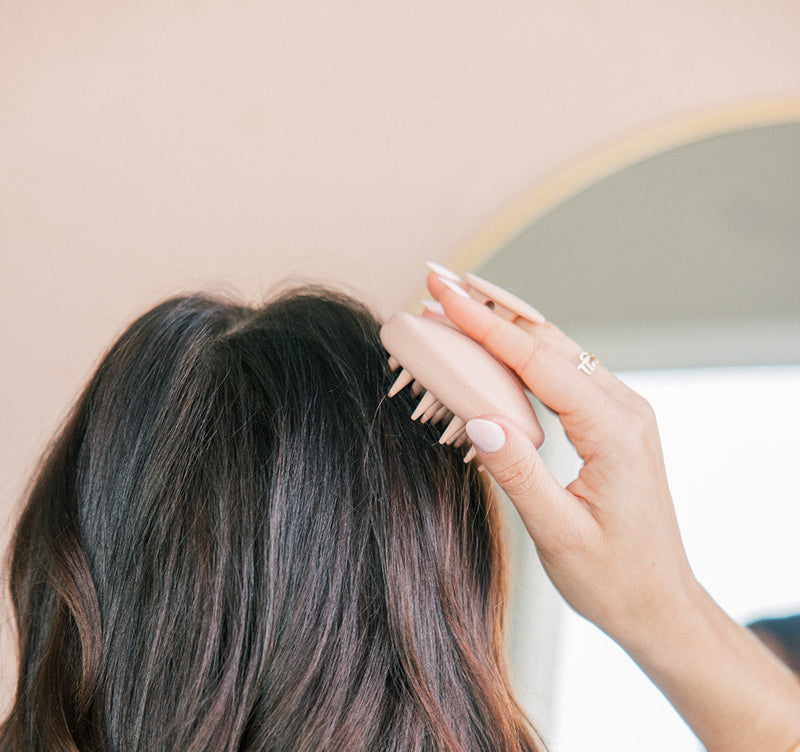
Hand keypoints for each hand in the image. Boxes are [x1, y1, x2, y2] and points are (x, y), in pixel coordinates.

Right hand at [425, 270, 694, 644]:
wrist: (658, 603)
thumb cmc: (614, 578)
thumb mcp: (558, 533)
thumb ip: (517, 474)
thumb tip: (476, 419)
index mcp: (613, 430)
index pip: (536, 360)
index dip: (484, 324)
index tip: (443, 293)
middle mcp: (622, 409)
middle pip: (546, 340)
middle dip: (489, 307)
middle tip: (438, 283)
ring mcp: (619, 412)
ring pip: (554, 350)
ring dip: (503, 325)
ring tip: (456, 305)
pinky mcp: (609, 422)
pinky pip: (561, 372)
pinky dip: (520, 353)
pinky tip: (491, 348)